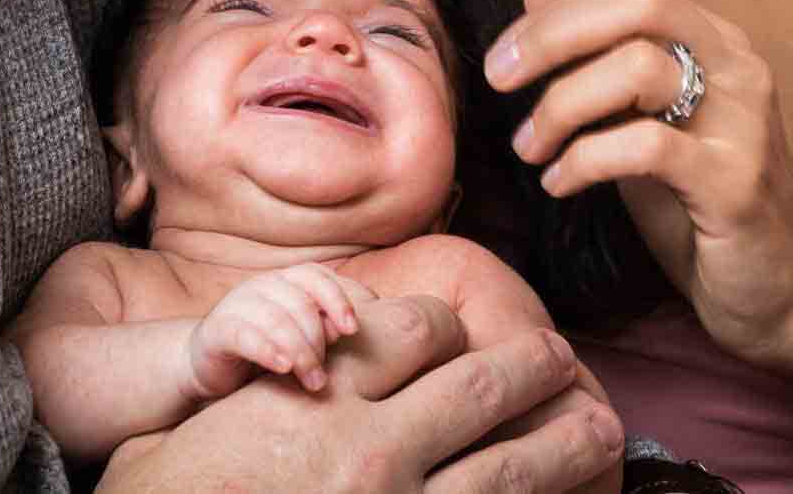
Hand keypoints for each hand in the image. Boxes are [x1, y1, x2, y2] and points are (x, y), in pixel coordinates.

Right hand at [98, 294, 623, 492]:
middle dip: (533, 368)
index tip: (459, 334)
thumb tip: (306, 361)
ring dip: (565, 443)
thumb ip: (258, 388)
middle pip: (482, 387)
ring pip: (513, 467)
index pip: (416, 331)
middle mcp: (372, 457)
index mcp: (317, 407)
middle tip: (560, 360)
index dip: (448, 324)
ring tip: (598, 428)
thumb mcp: (194, 437)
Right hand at [187, 263, 374, 396]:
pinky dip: (267, 350)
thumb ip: (319, 331)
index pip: (316, 276)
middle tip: (322, 376)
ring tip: (313, 382)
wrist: (208, 367)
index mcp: (283, 282)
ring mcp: (236, 305)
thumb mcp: (296, 341)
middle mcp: (260, 286)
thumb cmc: (262, 353)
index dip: (337, 299)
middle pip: (301, 304)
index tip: (352, 330)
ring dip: (301, 353)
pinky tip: (282, 367)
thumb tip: (341, 329)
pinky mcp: (216, 330)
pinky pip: (245, 335)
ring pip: (277, 320)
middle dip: (318, 341)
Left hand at [489, 0, 792, 366]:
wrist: (782, 292)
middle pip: (638, 4)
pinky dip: (585, 158)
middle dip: (552, 35)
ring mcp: (743, 122)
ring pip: (638, 68)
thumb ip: (595, 56)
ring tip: (530, 148)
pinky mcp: (735, 181)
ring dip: (561, 106)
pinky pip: (645, 145)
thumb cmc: (699, 206)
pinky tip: (559, 184)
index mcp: (716, 43)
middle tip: (499, 80)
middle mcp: (738, 68)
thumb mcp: (636, 121)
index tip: (505, 55)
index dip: (557, 11)